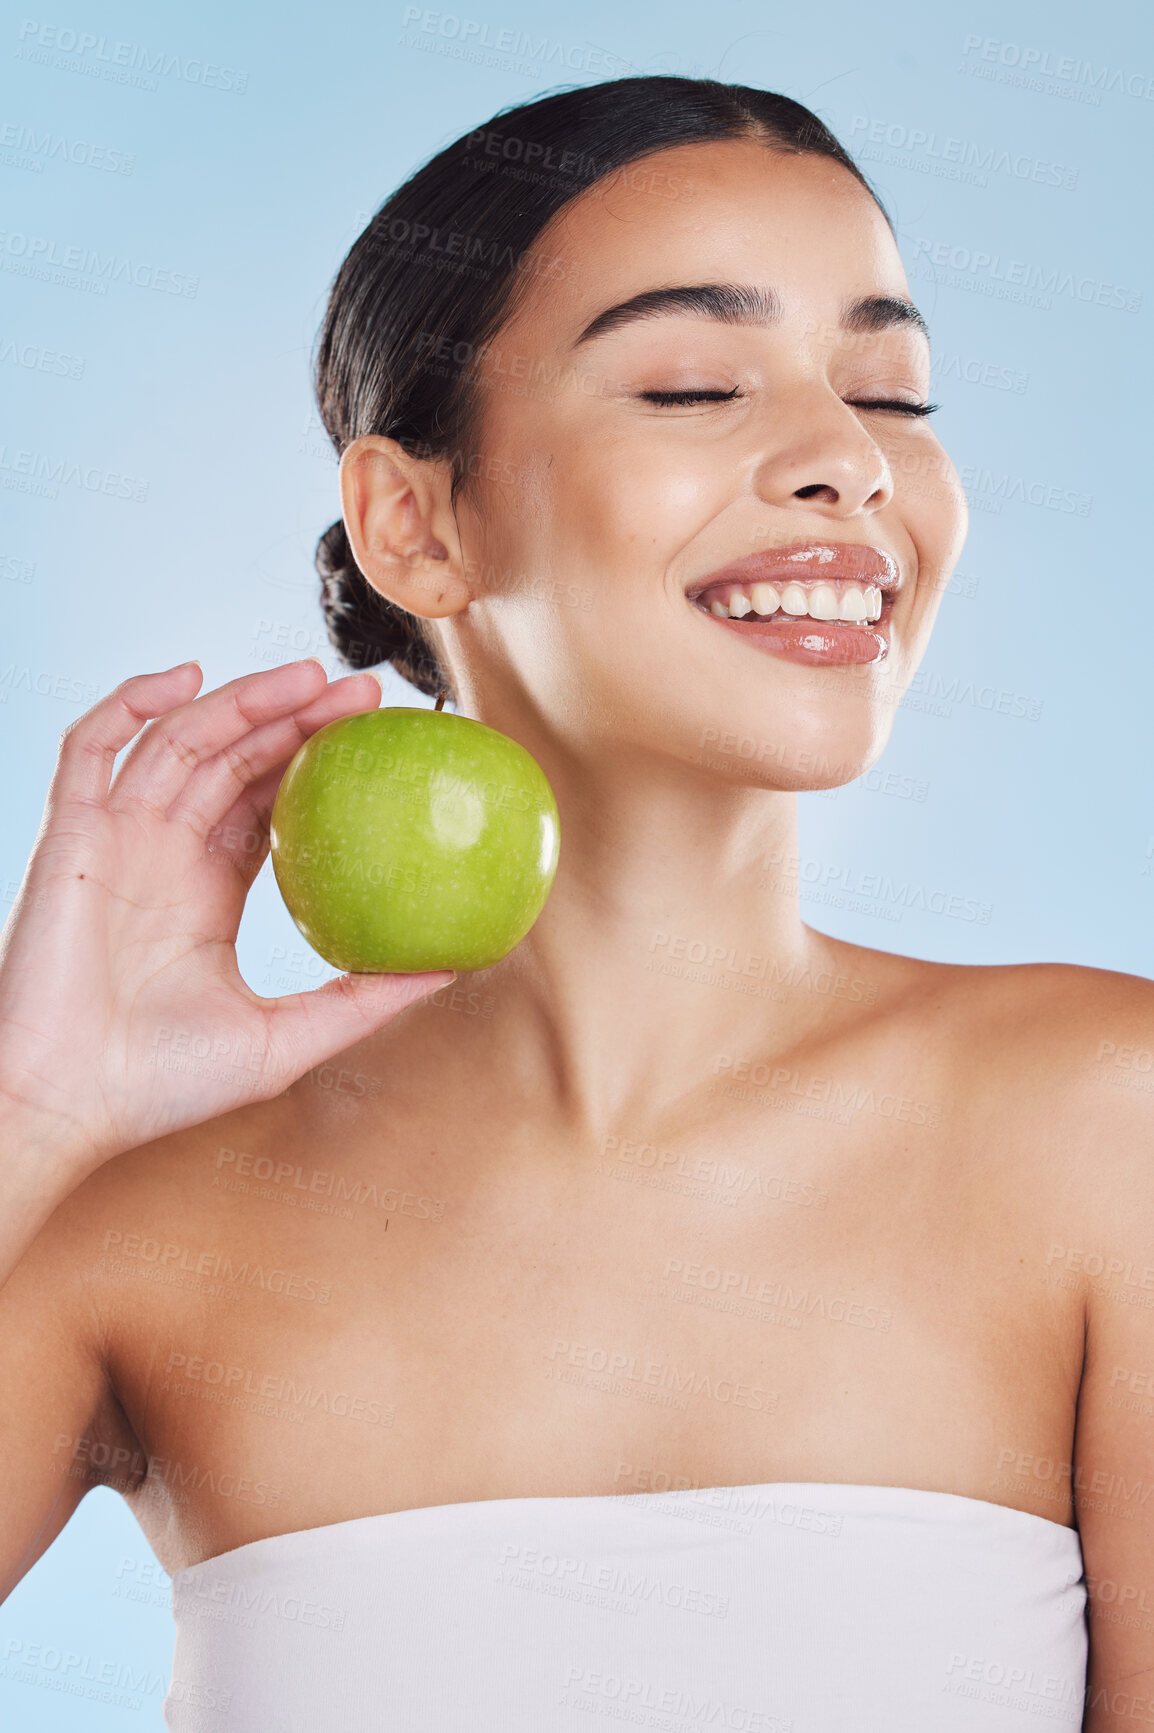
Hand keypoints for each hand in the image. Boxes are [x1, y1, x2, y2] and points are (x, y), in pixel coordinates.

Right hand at [0, 658, 452, 1172]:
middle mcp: (165, 852)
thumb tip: (454, 967)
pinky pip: (91, 747)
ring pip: (180, 739)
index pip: (271, 801)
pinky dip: (131, 703)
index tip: (379, 738)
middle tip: (365, 694)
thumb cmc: (162, 1086)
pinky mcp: (70, 833)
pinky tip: (189, 677)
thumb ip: (364, 1000)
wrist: (67, 1103)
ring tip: (310, 676)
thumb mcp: (287, 1039)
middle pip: (236, 757)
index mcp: (209, 890)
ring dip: (241, 699)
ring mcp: (117, 837)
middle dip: (297, 716)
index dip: (318, 762)